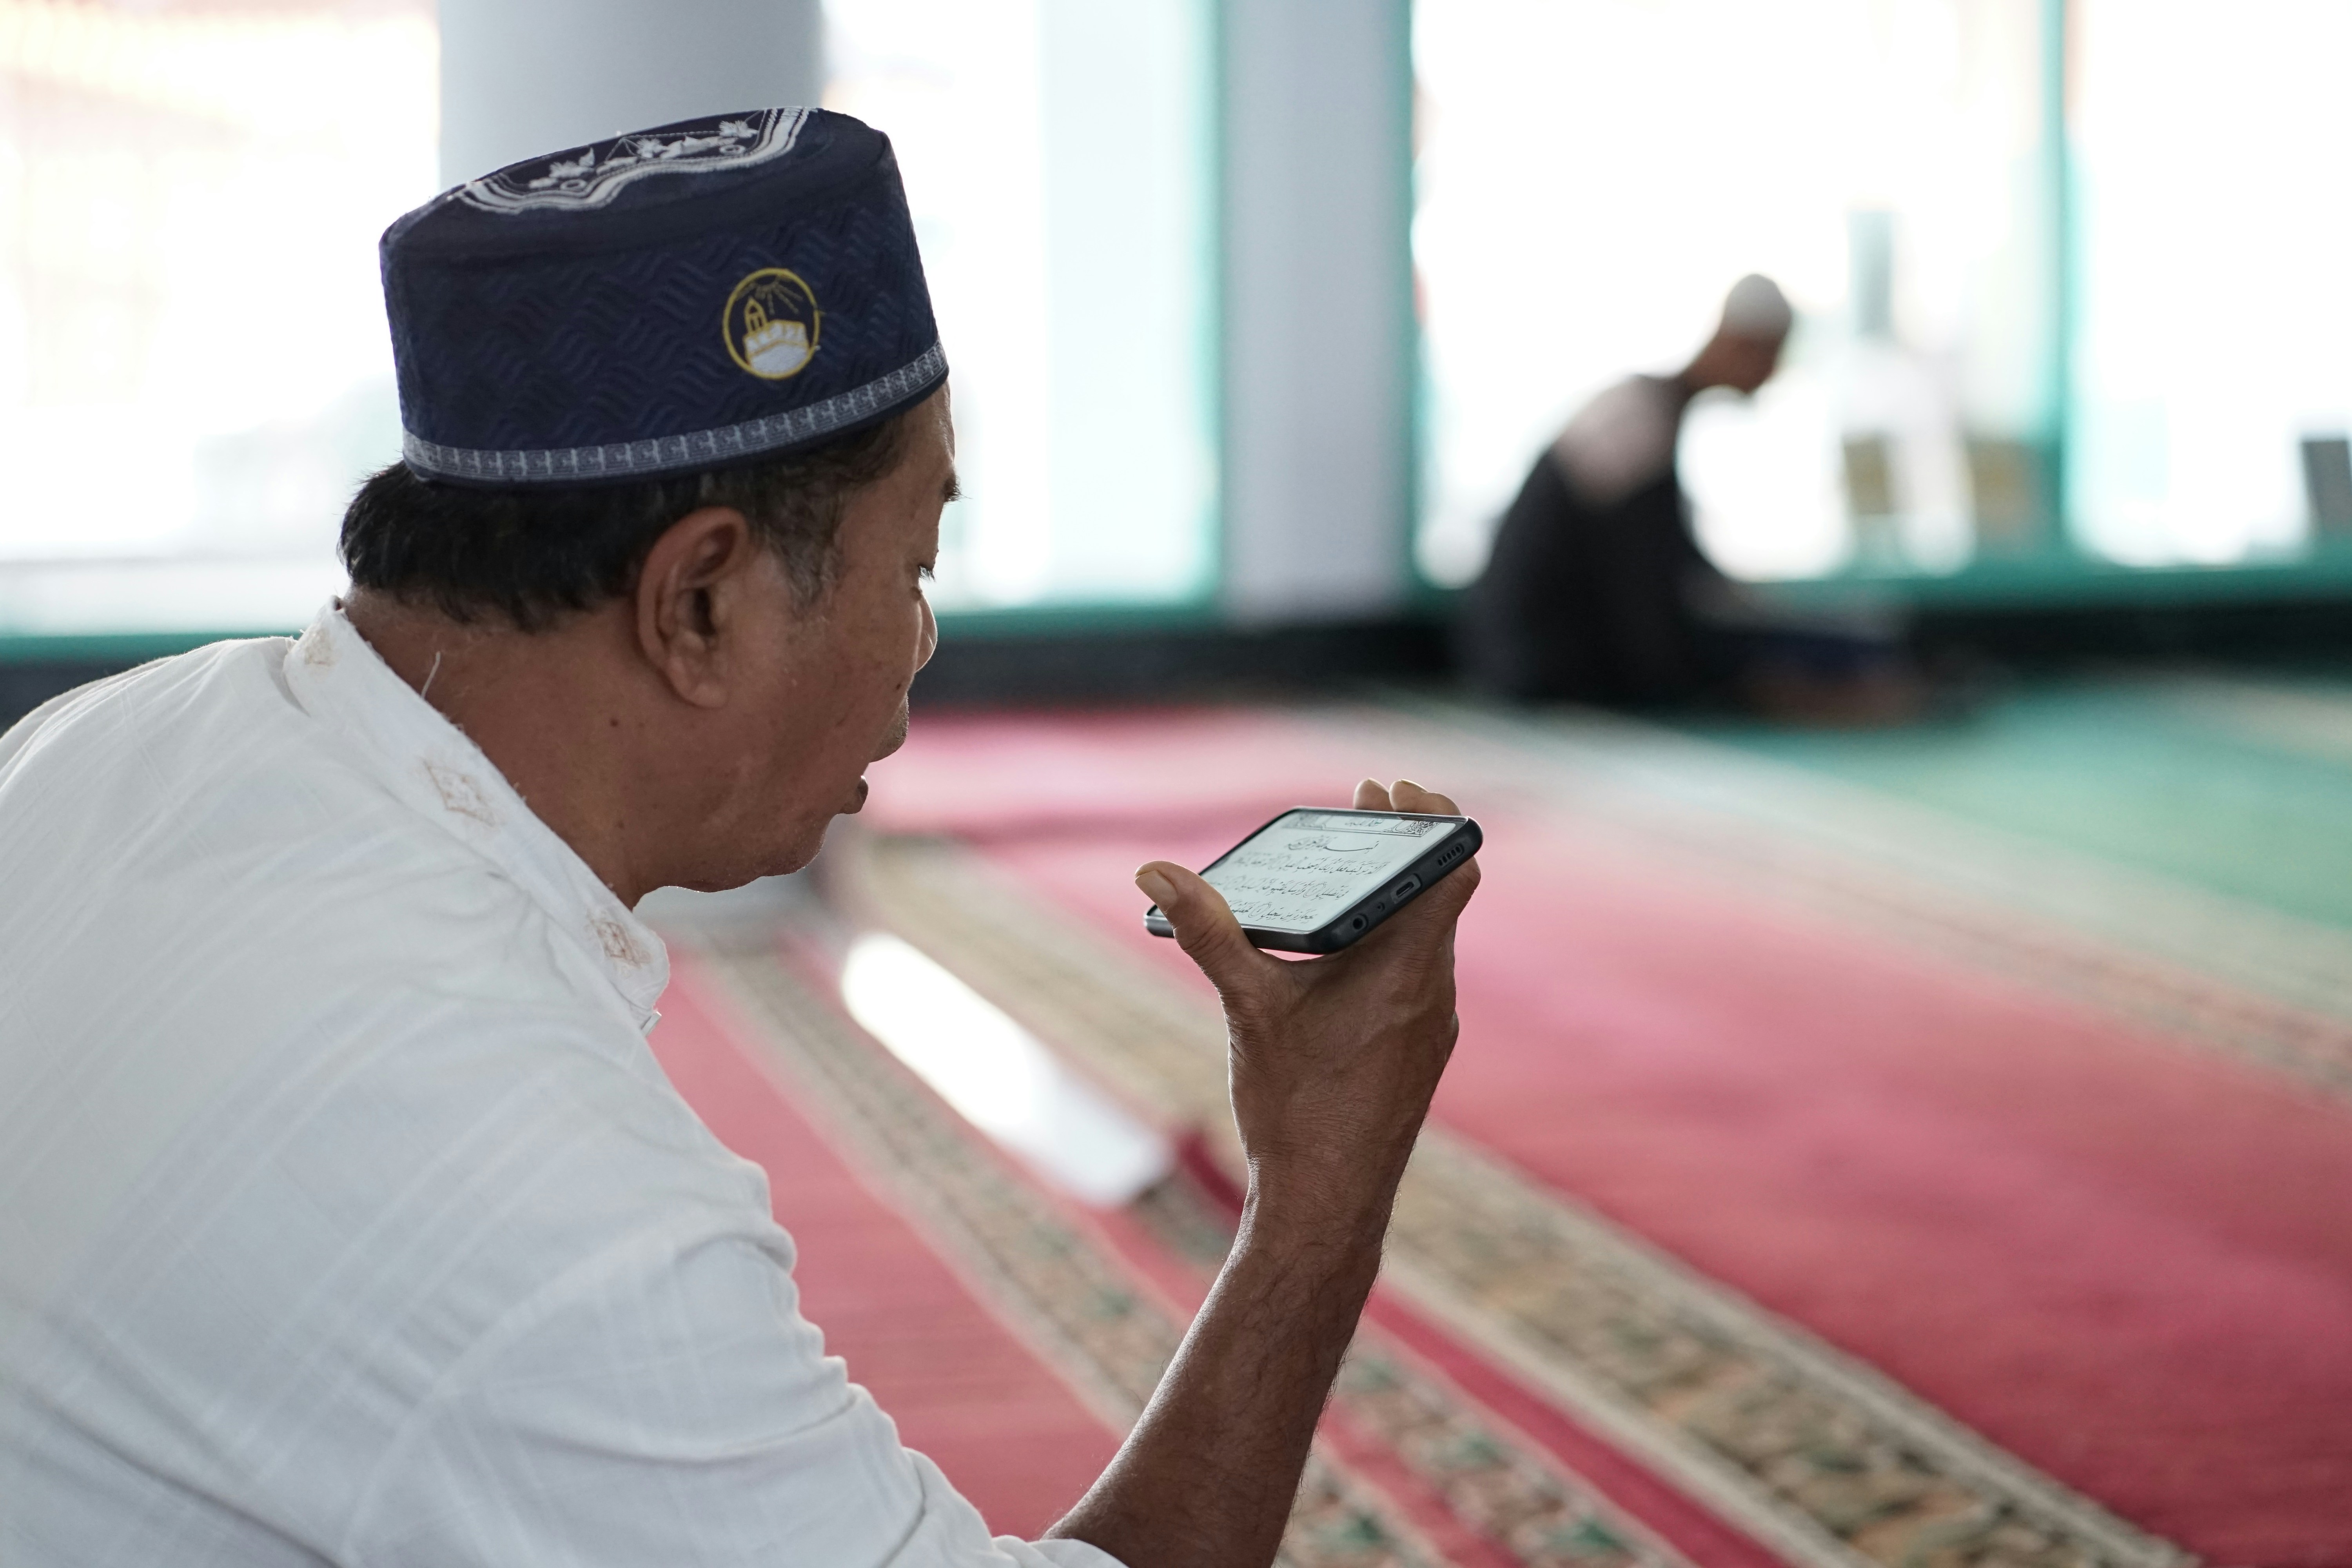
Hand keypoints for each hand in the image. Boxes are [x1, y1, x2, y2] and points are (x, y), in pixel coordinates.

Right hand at [1134, 779, 1478, 1232]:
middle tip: (1364, 809)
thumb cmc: (1295, 1108)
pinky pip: (1414, 976)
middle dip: (1398, 847)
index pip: (1451, 869)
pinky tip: (1338, 953)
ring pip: (1424, 939)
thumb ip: (1207, 932)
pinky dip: (1387, 944)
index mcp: (1406, 968)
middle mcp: (1431, 992)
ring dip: (1391, 898)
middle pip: (1436, 895)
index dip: (1432, 820)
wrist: (1328, 1205)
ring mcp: (1429, 1026)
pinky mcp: (1416, 1053)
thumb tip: (1155, 872)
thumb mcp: (1247, 1007)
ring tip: (1344, 871)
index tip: (1394, 791)